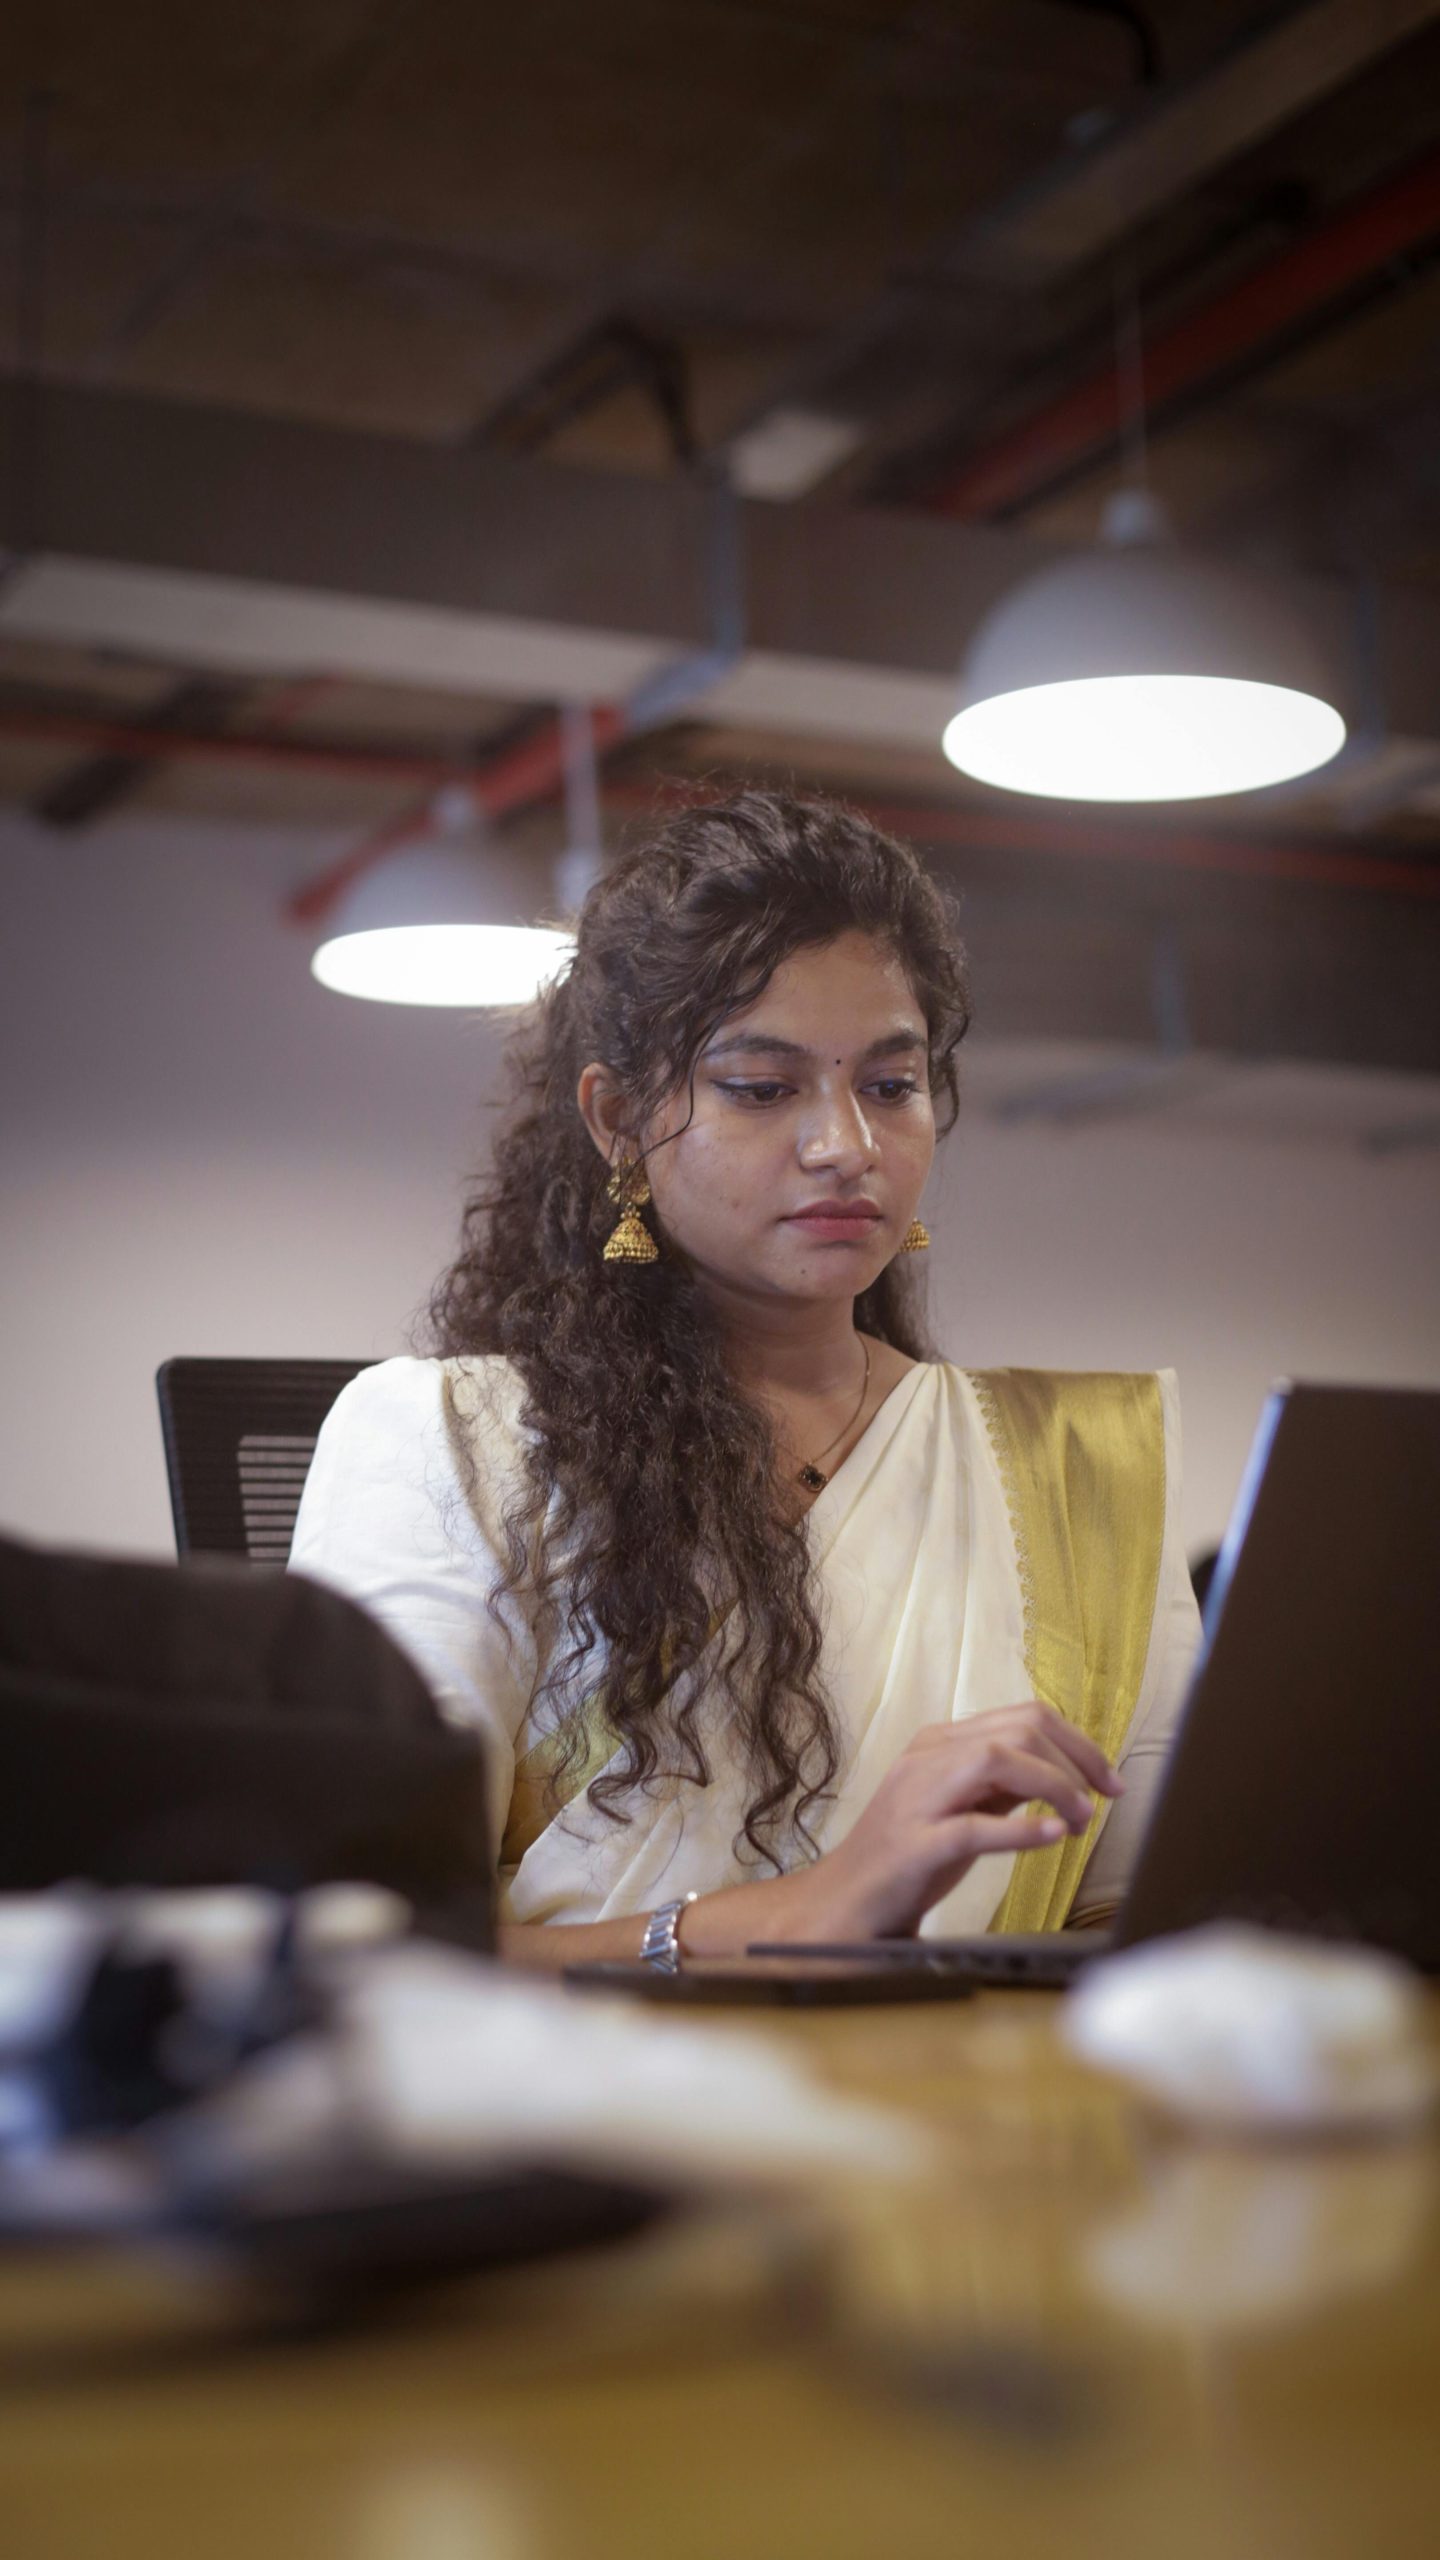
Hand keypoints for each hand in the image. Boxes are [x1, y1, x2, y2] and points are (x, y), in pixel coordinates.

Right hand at [768, 1700, 1123, 1942]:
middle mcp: (927, 1757)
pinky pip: (974, 1826)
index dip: (1079, 1743)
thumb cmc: (908, 1859)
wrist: (843, 1903)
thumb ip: (1003, 1785)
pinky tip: (1053, 1836)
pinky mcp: (913, 1844)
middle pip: (1021, 1730)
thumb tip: (1061, 1774)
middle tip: (1101, 1804)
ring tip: (1079, 1821)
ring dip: (1055, 1787)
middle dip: (1077, 1763)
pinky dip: (1020, 1829)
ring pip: (998, 1760)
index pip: (1025, 1716)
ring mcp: (916, 1798)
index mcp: (940, 1743)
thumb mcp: (962, 1808)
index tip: (1110, 1780)